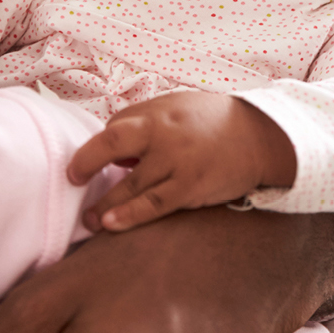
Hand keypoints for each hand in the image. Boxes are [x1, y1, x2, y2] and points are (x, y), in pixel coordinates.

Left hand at [67, 91, 296, 231]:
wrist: (261, 136)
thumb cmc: (214, 122)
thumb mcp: (178, 108)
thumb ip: (145, 124)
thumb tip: (114, 153)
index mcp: (158, 112)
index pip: (115, 127)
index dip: (95, 147)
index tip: (79, 165)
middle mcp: (164, 133)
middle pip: (113, 143)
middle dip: (86, 162)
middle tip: (72, 180)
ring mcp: (177, 161)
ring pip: (130, 184)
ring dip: (104, 204)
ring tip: (89, 220)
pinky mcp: (190, 187)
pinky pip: (153, 205)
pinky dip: (129, 216)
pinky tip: (111, 224)